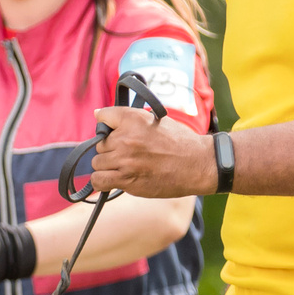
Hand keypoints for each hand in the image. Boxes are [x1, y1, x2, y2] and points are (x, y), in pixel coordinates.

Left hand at [88, 106, 212, 198]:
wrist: (196, 163)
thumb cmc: (177, 141)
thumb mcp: (153, 118)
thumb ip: (126, 117)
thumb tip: (97, 114)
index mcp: (132, 119)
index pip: (102, 116)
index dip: (106, 125)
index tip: (113, 131)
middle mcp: (126, 139)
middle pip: (98, 144)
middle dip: (109, 149)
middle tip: (126, 153)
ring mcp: (125, 161)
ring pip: (97, 163)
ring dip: (106, 165)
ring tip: (122, 166)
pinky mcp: (127, 180)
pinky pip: (99, 180)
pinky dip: (101, 180)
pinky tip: (112, 178)